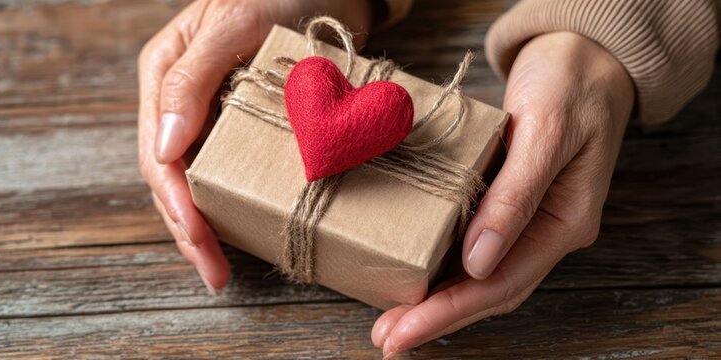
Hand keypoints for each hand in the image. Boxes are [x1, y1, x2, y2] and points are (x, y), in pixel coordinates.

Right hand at [138, 0, 371, 294]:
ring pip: (201, 180)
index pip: (158, 155)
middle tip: (214, 274)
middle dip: (190, 229)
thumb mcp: (233, 25)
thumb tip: (163, 151)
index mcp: (164, 74)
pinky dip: (237, 202)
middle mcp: (182, 98)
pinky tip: (247, 229)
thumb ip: (190, 81)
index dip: (177, 204)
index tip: (201, 240)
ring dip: (210, 225)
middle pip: (174, 178)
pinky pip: (233, 169)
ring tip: (223, 266)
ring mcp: (214, 112)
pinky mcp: (246, 122)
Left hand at [372, 32, 634, 355]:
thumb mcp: (545, 131)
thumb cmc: (569, 84)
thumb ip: (515, 197)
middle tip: (387, 339)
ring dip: (438, 301)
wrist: (583, 55)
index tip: (404, 331)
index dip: (449, 312)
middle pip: (489, 291)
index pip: (502, 284)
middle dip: (436, 318)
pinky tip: (414, 275)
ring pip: (481, 277)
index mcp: (566, 221)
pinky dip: (445, 267)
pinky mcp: (510, 204)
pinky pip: (476, 247)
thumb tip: (478, 263)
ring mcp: (530, 221)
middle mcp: (549, 231)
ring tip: (393, 320)